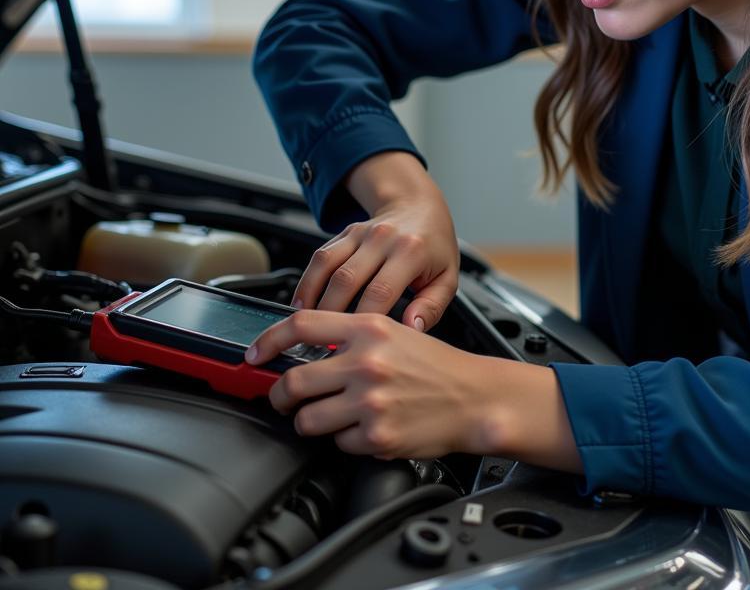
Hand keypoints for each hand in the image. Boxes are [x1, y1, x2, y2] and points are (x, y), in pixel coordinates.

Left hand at [246, 309, 584, 472]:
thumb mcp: (395, 333)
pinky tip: (367, 428)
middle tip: (286, 400)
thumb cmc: (437, 366)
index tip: (254, 355)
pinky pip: (338, 444)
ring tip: (333, 417)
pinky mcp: (375, 436)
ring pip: (307, 420)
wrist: (474, 397)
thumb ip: (351, 337)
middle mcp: (365, 362)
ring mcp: (369, 401)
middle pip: (292, 382)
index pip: (300, 326)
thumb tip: (306, 350)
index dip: (267, 341)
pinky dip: (346, 441)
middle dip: (281, 396)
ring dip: (312, 422)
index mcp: (369, 328)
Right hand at [294, 152, 458, 332]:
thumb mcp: (447, 278)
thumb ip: (431, 307)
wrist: (419, 206)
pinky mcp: (345, 233)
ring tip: (307, 326)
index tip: (355, 344)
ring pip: (327, 266)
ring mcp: (361, 233)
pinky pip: (320, 257)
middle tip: (326, 342)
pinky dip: (307, 282)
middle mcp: (383, 238)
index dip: (363, 320)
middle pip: (347, 280)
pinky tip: (303, 304)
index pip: (380, 292)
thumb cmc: (434, 246)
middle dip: (331, 315)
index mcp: (411, 252)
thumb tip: (411, 328)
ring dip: (312, 298)